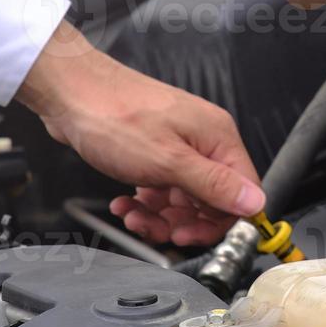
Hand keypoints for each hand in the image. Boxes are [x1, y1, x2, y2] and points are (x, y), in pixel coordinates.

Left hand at [17, 22, 264, 246]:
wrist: (70, 91)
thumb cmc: (114, 116)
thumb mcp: (168, 161)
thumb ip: (214, 185)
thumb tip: (255, 203)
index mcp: (217, 139)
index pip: (242, 192)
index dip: (219, 221)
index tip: (189, 235)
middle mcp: (203, 141)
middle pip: (211, 199)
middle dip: (183, 222)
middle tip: (158, 229)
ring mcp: (179, 145)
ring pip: (183, 199)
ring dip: (159, 216)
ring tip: (133, 216)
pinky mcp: (155, 150)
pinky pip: (161, 188)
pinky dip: (144, 202)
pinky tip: (125, 202)